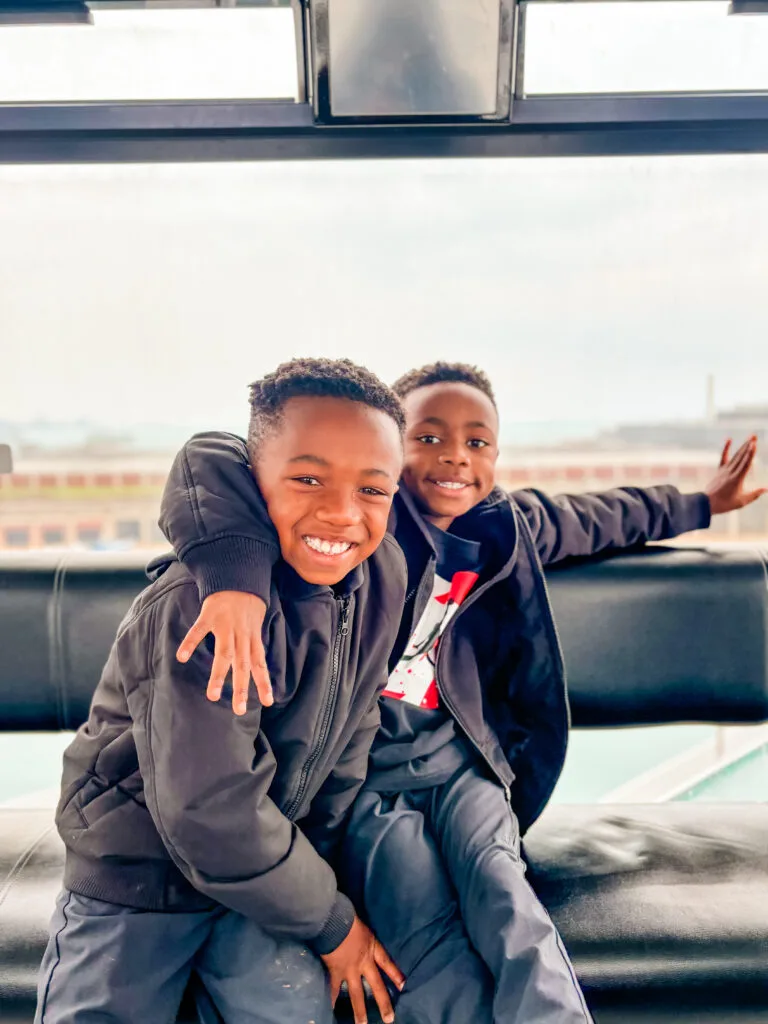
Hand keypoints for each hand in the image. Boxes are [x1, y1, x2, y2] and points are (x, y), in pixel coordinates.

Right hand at [176, 592, 271, 714]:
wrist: (238, 576)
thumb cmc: (248, 603)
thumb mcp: (257, 623)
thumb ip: (253, 644)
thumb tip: (257, 666)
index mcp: (253, 638)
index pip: (260, 664)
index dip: (264, 682)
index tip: (268, 702)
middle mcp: (242, 634)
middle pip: (243, 664)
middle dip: (242, 687)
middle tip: (240, 710)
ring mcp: (226, 625)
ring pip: (224, 653)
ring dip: (219, 675)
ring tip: (213, 696)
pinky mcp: (210, 615)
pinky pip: (198, 631)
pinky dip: (190, 643)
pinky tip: (181, 657)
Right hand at [321, 915, 404, 1023]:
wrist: (334, 921)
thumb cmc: (348, 918)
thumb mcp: (362, 925)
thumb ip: (363, 936)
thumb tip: (360, 936)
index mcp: (372, 948)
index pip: (387, 963)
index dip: (395, 974)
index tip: (403, 985)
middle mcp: (364, 962)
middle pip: (376, 985)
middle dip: (383, 1002)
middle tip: (389, 1019)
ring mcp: (350, 970)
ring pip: (356, 994)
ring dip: (359, 1011)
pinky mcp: (336, 972)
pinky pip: (333, 989)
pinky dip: (331, 1000)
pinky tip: (329, 1011)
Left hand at [705, 436, 766, 515]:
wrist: (706, 503)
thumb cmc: (725, 504)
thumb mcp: (742, 501)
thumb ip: (754, 494)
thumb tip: (766, 489)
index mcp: (737, 479)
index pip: (745, 464)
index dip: (750, 453)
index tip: (754, 444)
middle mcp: (730, 472)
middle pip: (741, 456)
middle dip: (748, 445)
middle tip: (754, 436)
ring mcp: (724, 470)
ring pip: (735, 456)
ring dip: (743, 446)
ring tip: (750, 438)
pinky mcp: (720, 470)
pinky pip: (724, 457)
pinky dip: (726, 448)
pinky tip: (729, 439)